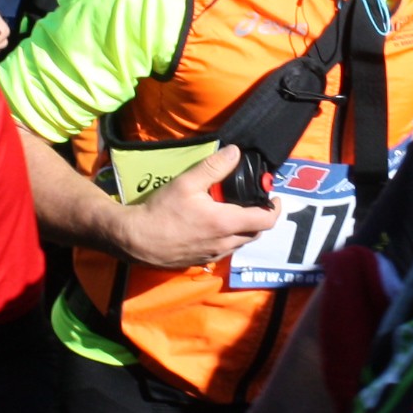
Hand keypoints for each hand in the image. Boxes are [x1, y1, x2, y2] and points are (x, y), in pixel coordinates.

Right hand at [118, 146, 280, 270]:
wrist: (136, 240)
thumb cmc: (161, 211)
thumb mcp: (187, 183)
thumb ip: (214, 167)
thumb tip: (235, 152)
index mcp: (225, 223)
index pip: (266, 220)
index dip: (276, 208)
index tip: (274, 197)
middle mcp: (225, 243)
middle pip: (256, 232)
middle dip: (260, 216)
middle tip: (253, 201)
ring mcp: (214, 254)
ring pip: (241, 242)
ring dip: (244, 228)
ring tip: (233, 210)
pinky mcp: (201, 260)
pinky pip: (225, 249)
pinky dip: (228, 237)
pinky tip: (213, 225)